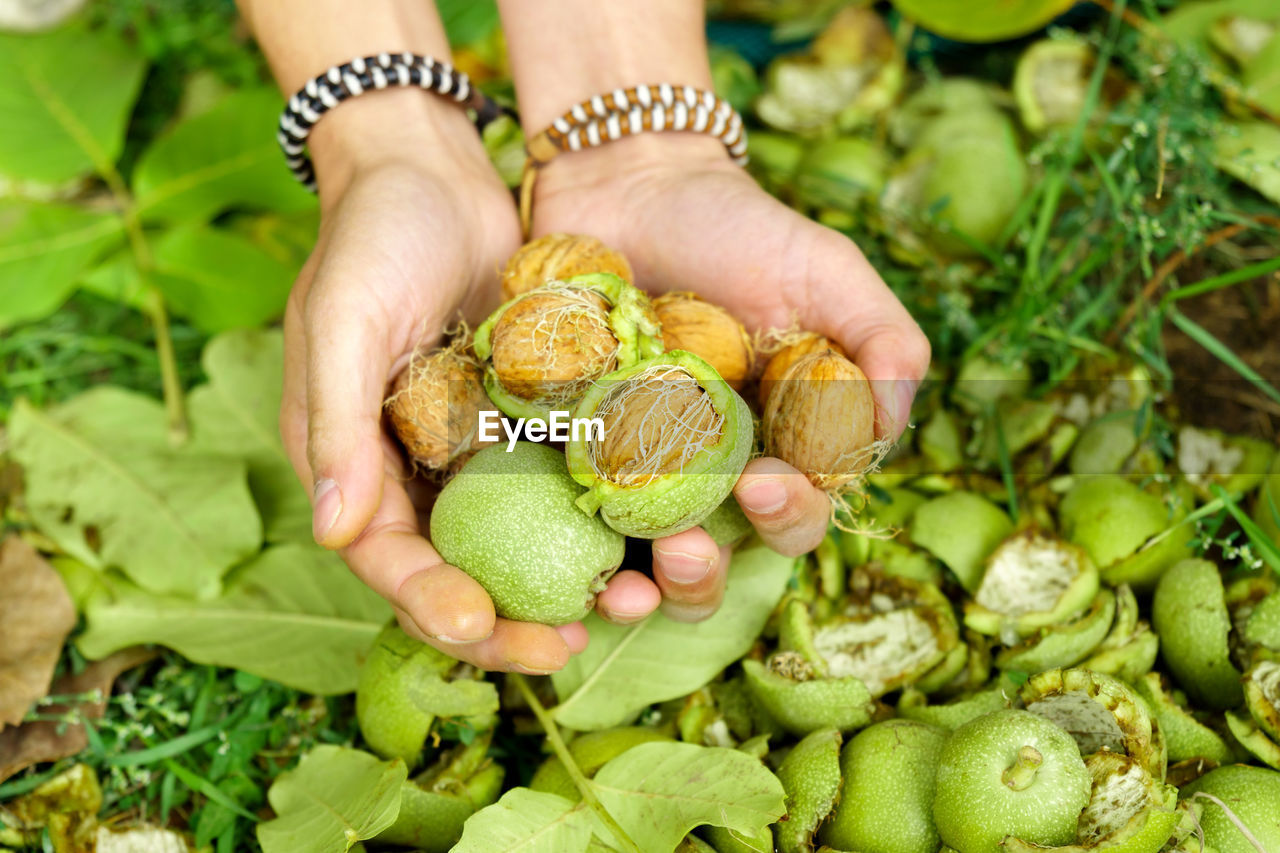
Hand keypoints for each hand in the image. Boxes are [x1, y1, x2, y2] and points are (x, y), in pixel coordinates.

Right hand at [279, 91, 587, 672]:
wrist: (433, 173)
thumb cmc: (371, 239)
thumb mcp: (342, 321)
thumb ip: (338, 424)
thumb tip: (336, 535)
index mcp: (356, 464)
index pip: (386, 558)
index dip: (428, 600)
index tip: (477, 626)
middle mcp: (419, 471)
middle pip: (461, 570)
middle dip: (507, 620)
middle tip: (561, 648)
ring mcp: (481, 450)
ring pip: (525, 541)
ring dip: (569, 579)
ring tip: (623, 604)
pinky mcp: (535, 420)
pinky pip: (568, 478)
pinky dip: (603, 511)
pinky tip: (652, 532)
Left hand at [530, 133, 930, 624]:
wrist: (627, 184)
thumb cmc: (737, 227)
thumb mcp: (825, 269)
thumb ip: (881, 340)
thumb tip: (889, 428)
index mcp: (782, 444)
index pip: (799, 510)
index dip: (790, 514)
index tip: (769, 481)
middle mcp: (710, 472)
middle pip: (720, 557)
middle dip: (708, 572)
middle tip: (687, 549)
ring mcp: (633, 469)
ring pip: (642, 558)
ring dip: (643, 585)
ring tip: (630, 578)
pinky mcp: (567, 453)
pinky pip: (564, 514)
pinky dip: (565, 542)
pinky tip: (559, 550)